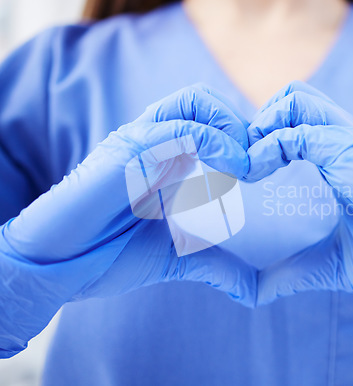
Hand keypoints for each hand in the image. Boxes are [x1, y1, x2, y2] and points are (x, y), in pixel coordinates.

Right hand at [0, 85, 257, 356]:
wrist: (54, 267)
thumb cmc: (105, 256)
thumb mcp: (175, 257)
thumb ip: (215, 265)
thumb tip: (252, 290)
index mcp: (163, 159)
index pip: (209, 121)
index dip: (240, 137)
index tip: (261, 169)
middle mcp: (152, 143)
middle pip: (202, 100)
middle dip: (237, 122)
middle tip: (255, 162)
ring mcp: (137, 144)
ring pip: (193, 103)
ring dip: (229, 126)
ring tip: (245, 165)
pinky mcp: (127, 153)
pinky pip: (179, 130)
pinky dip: (216, 142)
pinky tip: (231, 169)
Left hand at [244, 81, 352, 345]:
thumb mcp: (328, 264)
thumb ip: (288, 271)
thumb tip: (248, 293)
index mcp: (341, 161)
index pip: (294, 122)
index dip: (261, 138)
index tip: (239, 172)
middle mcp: (345, 143)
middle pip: (291, 99)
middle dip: (258, 124)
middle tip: (242, 164)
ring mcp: (351, 143)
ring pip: (294, 100)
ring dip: (261, 127)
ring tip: (248, 167)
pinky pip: (299, 132)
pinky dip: (267, 148)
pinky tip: (255, 174)